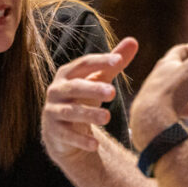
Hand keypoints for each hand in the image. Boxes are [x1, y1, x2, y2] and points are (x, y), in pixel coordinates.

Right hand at [41, 37, 136, 160]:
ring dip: (88, 114)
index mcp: (67, 74)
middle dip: (92, 89)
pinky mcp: (54, 132)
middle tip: (112, 92)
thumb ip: (114, 63)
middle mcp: (57, 90)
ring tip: (107, 118)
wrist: (61, 129)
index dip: (100, 62)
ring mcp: (53, 111)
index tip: (118, 61)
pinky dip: (80, 140)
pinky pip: (67, 135)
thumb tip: (134, 41)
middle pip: (74, 87)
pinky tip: (95, 145)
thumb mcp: (98, 79)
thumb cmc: (83, 97)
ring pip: (71, 112)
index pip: (84, 64)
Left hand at [130, 28, 187, 149]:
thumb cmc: (170, 93)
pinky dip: (186, 130)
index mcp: (165, 68)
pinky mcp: (154, 125)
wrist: (149, 124)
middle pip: (179, 80)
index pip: (178, 54)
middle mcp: (157, 85)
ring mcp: (154, 105)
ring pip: (176, 104)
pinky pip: (172, 127)